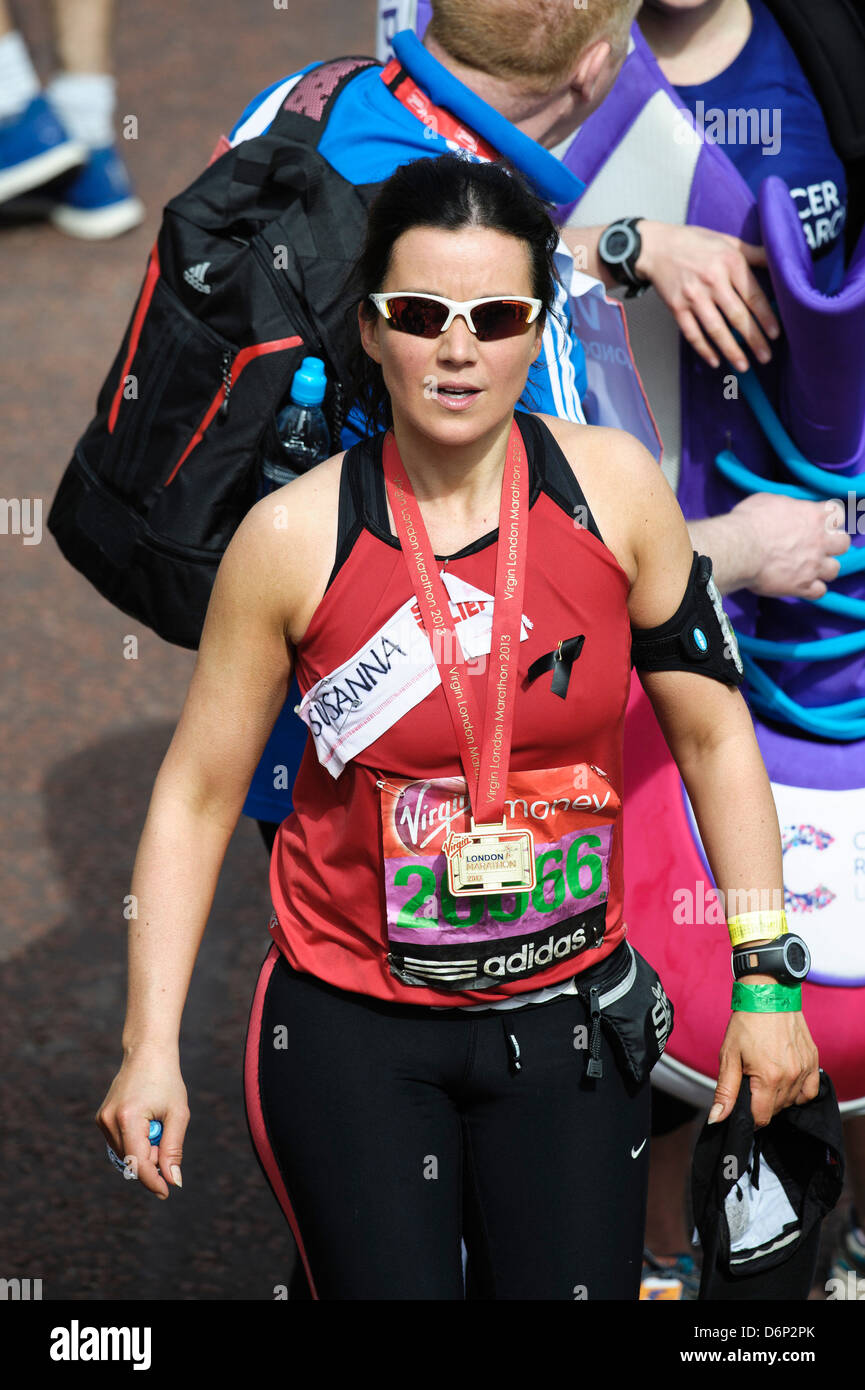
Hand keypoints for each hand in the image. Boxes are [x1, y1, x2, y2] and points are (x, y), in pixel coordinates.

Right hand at [96, 1045, 189, 1198]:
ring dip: (144, 1149)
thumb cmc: (167, 1081)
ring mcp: (102, 1120)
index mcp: (128, 1118)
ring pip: (126, 1154)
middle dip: (152, 1159)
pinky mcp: (101, 1119)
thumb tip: (173, 1181)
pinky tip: (144, 1119)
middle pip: (132, 1161)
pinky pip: (121, 1143)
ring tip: (156, 1121)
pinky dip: (135, 1141)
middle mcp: (109, 1121)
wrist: (147, 1052)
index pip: (138, 1163)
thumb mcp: (177, 1114)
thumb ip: (173, 1149)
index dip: (153, 1181)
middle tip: (166, 1133)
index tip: (166, 1193)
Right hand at [634, 222, 780, 372]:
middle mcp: (712, 280)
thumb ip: (753, 253)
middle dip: (753, 339)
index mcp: (730, 263)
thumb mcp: (727, 241)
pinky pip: (692, 333)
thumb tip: (781, 256)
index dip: (766, 317)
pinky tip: (715, 361)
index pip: (753, 295)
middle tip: (766, 357)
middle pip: (737, 316)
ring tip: (743, 365)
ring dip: (731, 350)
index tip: (775, 335)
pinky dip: (704, 349)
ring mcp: (693, 296)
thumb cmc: (695, 243)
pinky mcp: (677, 307)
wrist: (656, 247)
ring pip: (715, 329)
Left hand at [710, 1008, 819, 1128]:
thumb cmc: (746, 1023)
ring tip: (766, 1076)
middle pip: (776, 1110)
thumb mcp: (729, 1056)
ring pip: (792, 1101)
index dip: (749, 1116)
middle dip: (761, 1102)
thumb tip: (717, 1118)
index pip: (762, 1118)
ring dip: (778, 1096)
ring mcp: (805, 1069)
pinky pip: (810, 1091)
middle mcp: (791, 1076)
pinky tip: (786, 1081)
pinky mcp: (813, 1061)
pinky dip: (799, 1092)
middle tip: (751, 1080)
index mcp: (769, 1078)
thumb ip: (725, 1091)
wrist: (768, 995)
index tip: (744, 1103)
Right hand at [732, 493, 850, 598]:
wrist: (740, 548)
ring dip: (823, 569)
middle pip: (843, 543)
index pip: (837, 514)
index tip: (818, 522)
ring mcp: (813, 565)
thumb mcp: (768, 500)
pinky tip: (801, 585)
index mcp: (813, 516)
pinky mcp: (802, 585)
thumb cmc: (750, 522)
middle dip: (832, 545)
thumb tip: (786, 510)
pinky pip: (820, 592)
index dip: (829, 519)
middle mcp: (819, 541)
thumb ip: (786, 506)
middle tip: (816, 546)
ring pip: (835, 570)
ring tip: (808, 568)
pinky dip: (812, 590)